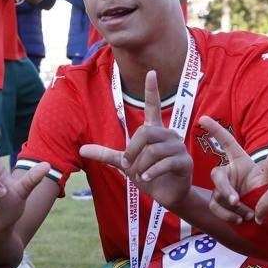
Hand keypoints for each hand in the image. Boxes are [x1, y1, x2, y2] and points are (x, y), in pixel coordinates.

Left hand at [81, 70, 191, 208]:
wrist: (167, 195)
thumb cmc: (149, 174)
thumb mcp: (125, 164)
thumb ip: (106, 155)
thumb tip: (82, 149)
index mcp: (154, 131)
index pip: (153, 106)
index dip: (151, 90)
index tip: (151, 72)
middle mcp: (168, 135)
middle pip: (145, 132)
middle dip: (132, 150)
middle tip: (129, 165)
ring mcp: (178, 147)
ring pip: (153, 150)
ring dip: (141, 165)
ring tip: (141, 176)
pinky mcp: (185, 162)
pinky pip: (165, 162)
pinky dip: (151, 172)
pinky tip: (147, 179)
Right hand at [207, 120, 267, 223]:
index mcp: (240, 161)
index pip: (226, 142)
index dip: (215, 129)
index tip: (203, 118)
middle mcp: (228, 173)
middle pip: (216, 175)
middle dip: (225, 188)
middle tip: (236, 200)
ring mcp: (221, 189)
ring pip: (217, 195)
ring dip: (233, 207)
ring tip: (248, 214)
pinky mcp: (218, 204)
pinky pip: (215, 207)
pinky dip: (227, 215)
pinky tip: (239, 220)